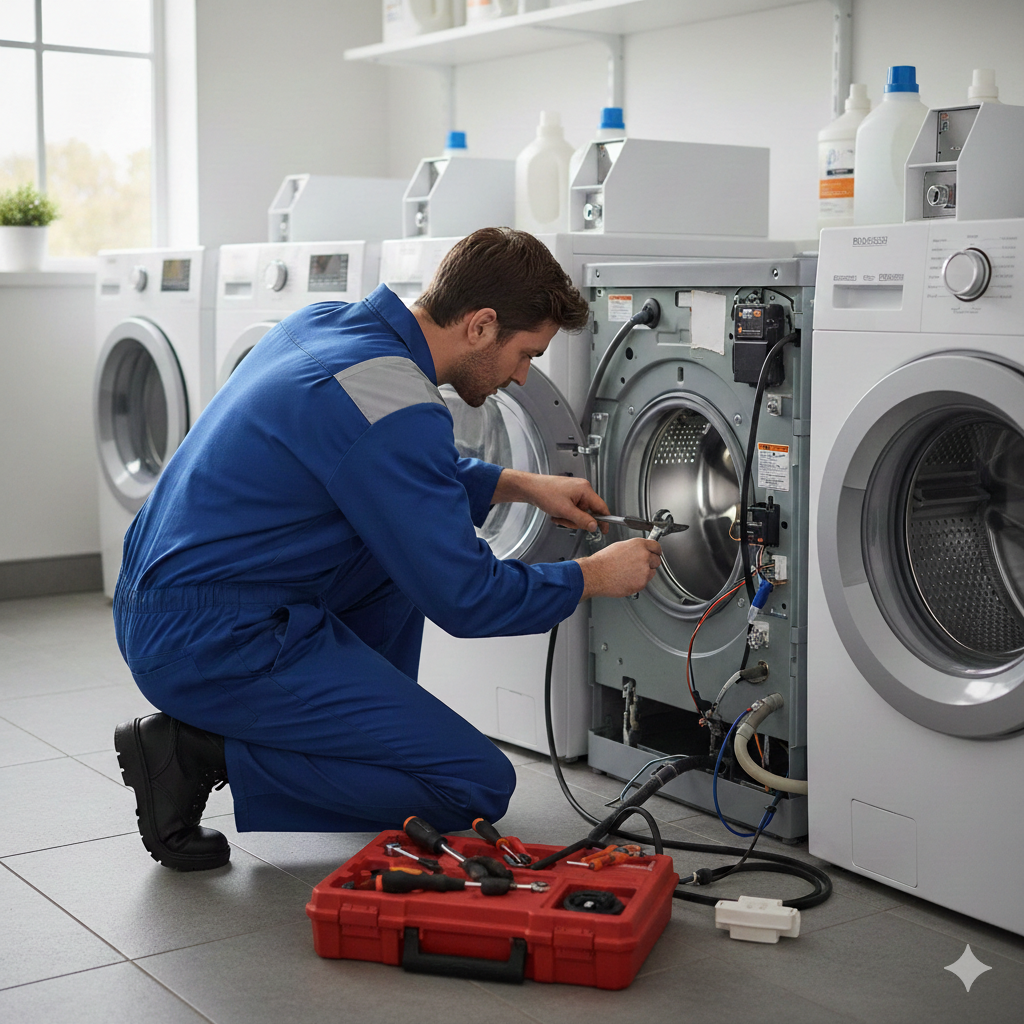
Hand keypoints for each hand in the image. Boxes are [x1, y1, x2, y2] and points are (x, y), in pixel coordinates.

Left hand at [491, 469, 610, 533]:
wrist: (531, 488)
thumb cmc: (545, 494)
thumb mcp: (566, 511)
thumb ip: (582, 520)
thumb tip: (594, 526)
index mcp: (585, 490)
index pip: (601, 507)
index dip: (604, 520)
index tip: (604, 530)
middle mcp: (582, 489)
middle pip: (589, 512)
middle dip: (576, 520)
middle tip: (566, 519)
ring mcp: (575, 492)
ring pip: (579, 513)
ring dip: (568, 518)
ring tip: (558, 515)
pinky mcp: (568, 495)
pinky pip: (572, 510)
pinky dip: (565, 514)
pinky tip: (556, 512)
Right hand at [575, 538, 661, 599]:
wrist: (596, 574)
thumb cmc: (603, 561)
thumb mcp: (620, 546)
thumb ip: (634, 548)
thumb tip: (640, 551)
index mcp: (638, 545)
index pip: (656, 546)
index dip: (656, 551)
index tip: (655, 553)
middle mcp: (644, 556)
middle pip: (657, 560)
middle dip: (651, 563)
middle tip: (640, 566)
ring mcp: (644, 570)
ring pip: (652, 572)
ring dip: (645, 573)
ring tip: (630, 573)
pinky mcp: (641, 583)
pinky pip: (645, 582)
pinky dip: (638, 582)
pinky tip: (627, 579)